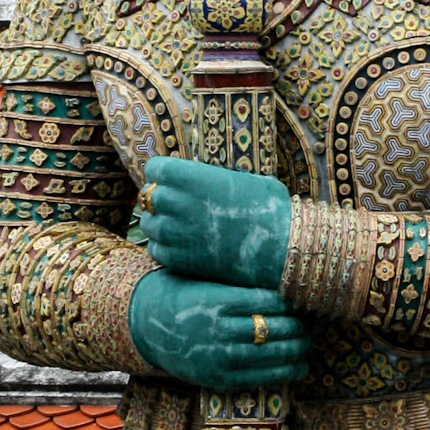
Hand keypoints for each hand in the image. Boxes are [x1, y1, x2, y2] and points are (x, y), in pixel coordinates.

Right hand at [128, 270, 308, 388]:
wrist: (148, 324)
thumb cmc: (184, 292)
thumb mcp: (209, 279)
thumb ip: (242, 282)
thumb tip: (287, 282)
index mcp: (220, 299)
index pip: (273, 301)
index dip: (295, 302)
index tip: (306, 298)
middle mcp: (222, 329)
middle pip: (280, 328)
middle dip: (303, 326)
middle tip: (314, 322)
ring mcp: (221, 357)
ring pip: (275, 355)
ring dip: (299, 350)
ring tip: (309, 343)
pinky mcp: (220, 379)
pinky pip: (262, 377)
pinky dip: (285, 372)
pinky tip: (298, 365)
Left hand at [140, 155, 291, 290]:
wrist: (281, 249)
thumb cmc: (270, 209)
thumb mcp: (245, 180)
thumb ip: (215, 178)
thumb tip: (206, 177)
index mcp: (193, 178)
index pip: (156, 169)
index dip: (161, 173)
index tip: (169, 179)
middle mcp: (179, 204)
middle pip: (149, 196)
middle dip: (159, 198)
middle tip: (173, 203)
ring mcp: (177, 234)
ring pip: (148, 224)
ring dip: (158, 222)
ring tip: (176, 224)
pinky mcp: (181, 260)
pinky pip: (156, 250)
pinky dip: (163, 246)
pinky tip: (179, 244)